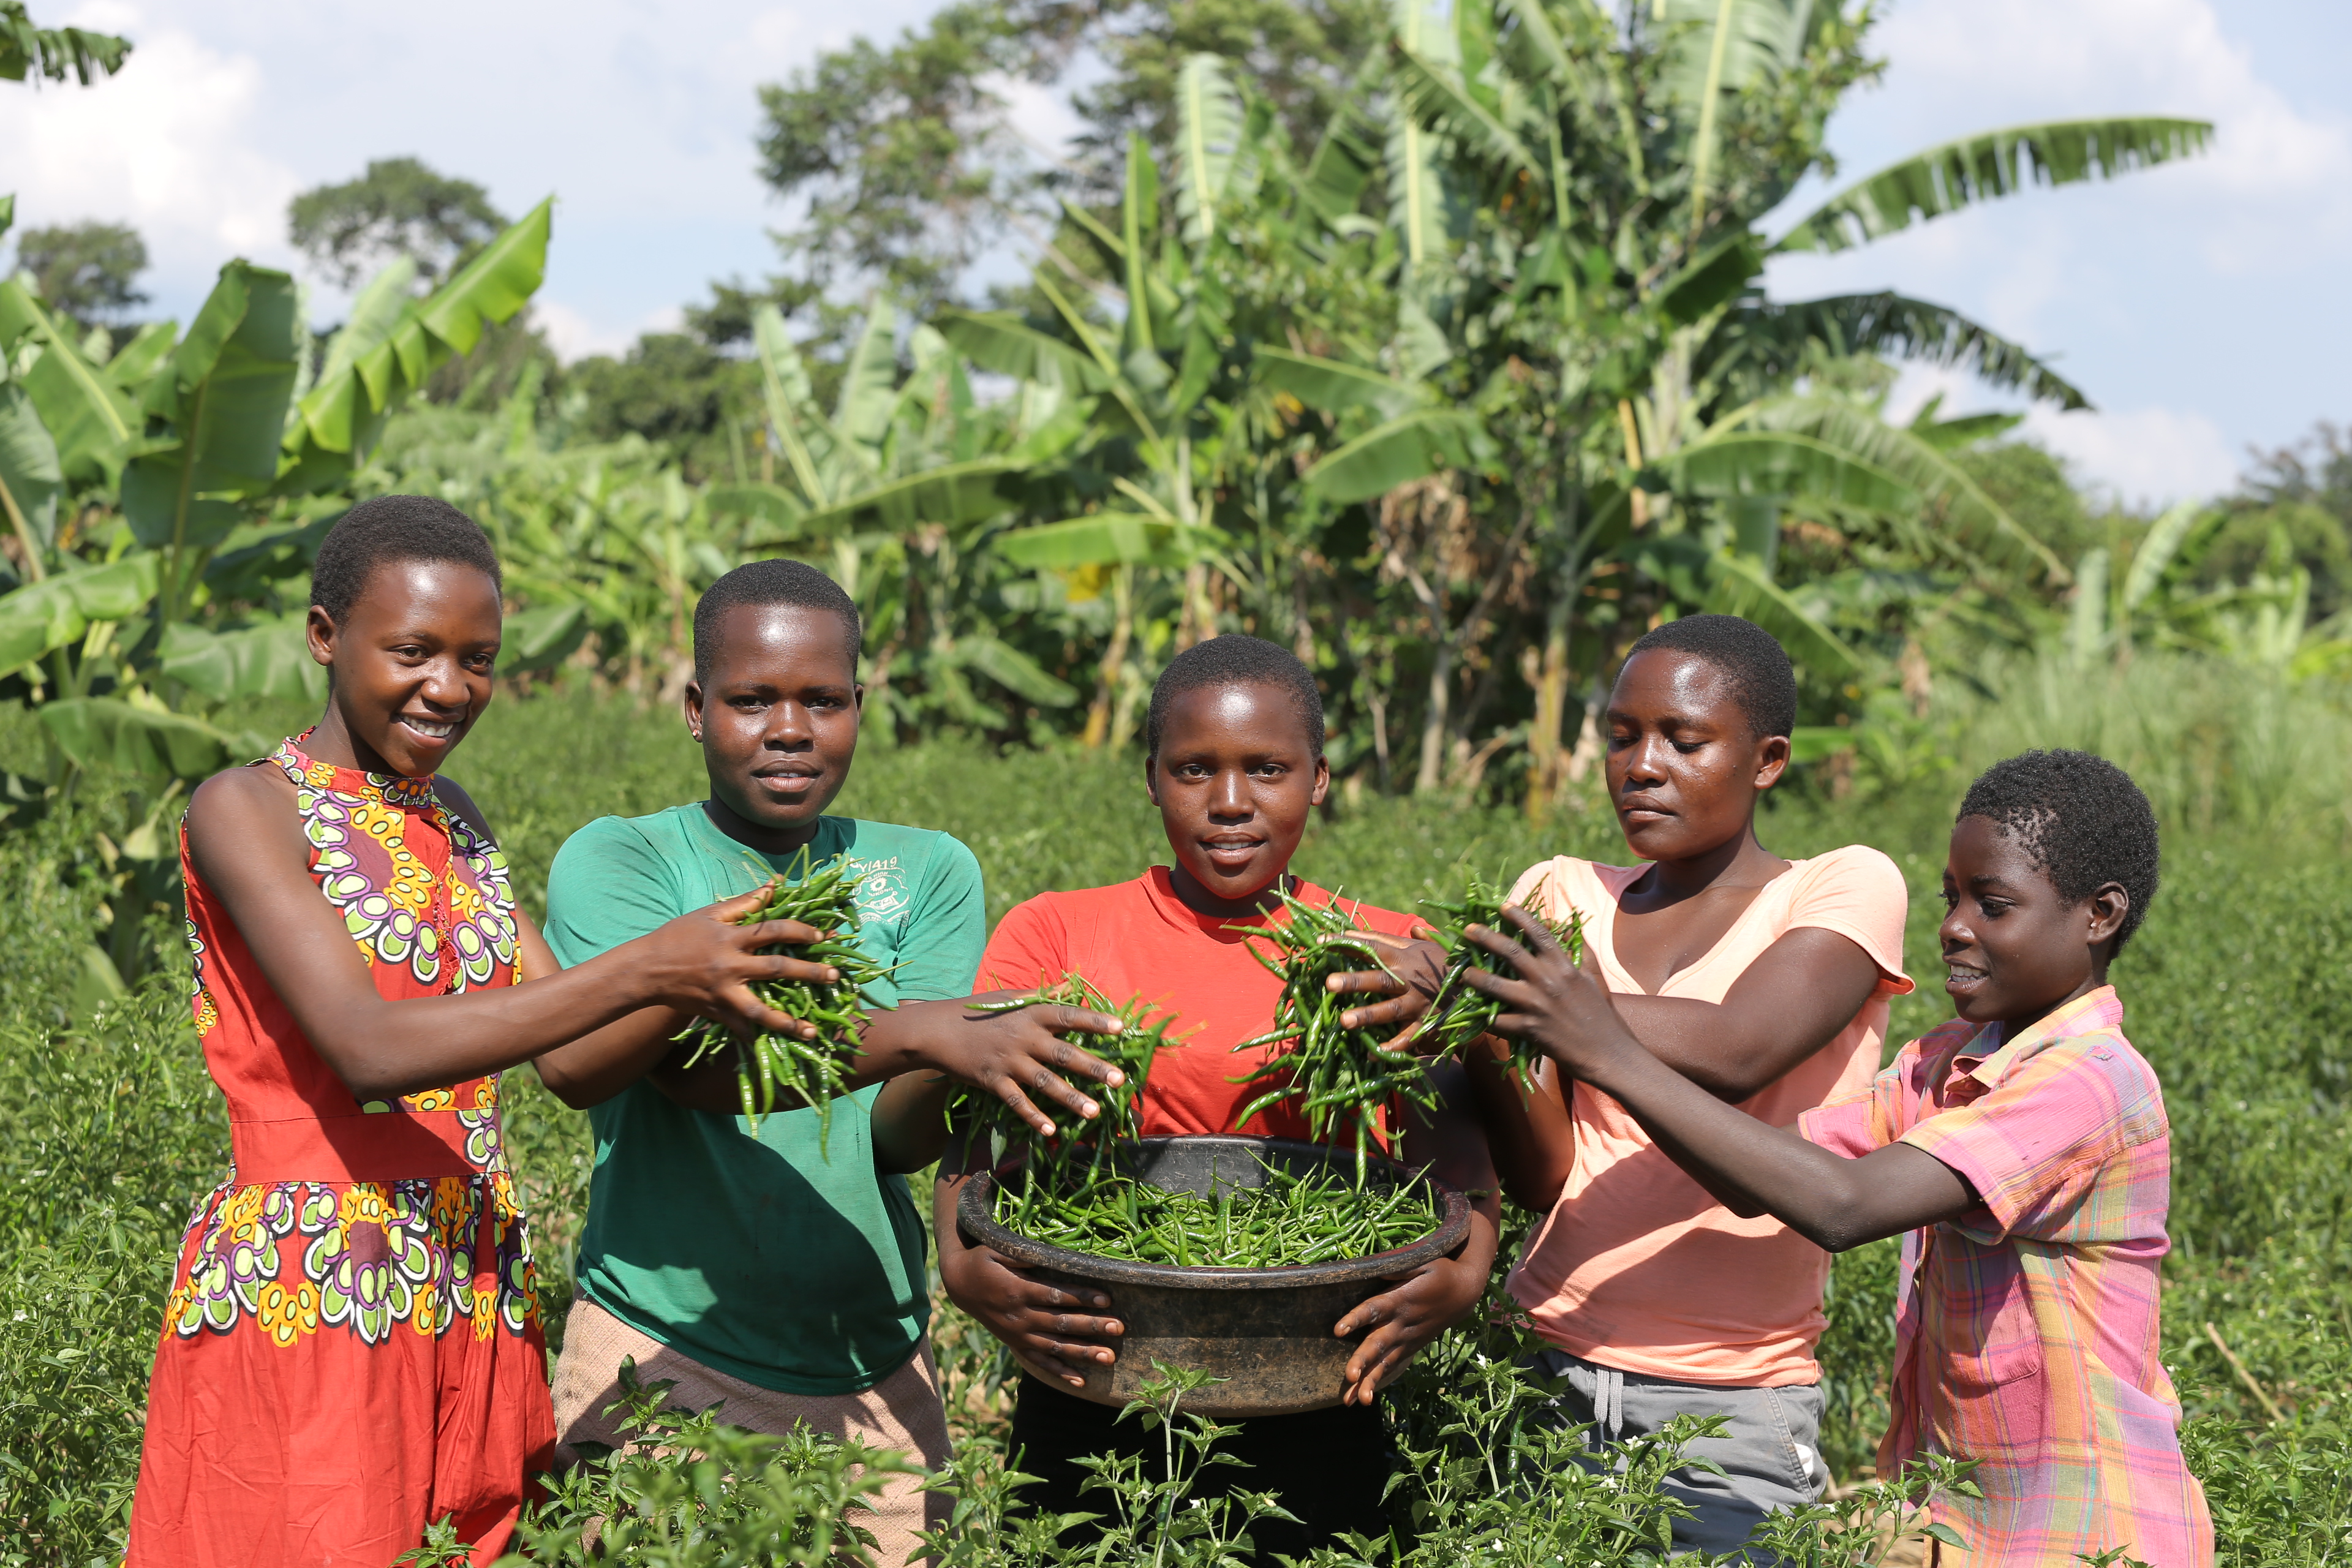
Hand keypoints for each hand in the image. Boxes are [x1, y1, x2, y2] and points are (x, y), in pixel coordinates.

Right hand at [637, 883, 840, 1041]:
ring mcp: (722, 993)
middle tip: (835, 977)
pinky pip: (739, 1029)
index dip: (799, 932)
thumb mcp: (709, 913)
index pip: (772, 930)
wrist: (645, 970)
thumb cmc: (678, 936)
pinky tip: (780, 1050)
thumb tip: (776, 884)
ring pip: (759, 1010)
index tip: (822, 937)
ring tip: (812, 1031)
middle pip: (775, 969)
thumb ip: (746, 902)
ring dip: (787, 1022)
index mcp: (729, 938)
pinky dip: (758, 1040)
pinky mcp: (715, 1012)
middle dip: (808, 973)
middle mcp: (729, 966)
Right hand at [913, 991, 1128, 1138]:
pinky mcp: (992, 1081)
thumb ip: (1043, 995)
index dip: (1095, 1021)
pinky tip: (1051, 1131)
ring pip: (1044, 1082)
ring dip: (1070, 1098)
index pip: (1068, 1015)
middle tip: (1119, 1081)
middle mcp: (1022, 1037)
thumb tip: (1071, 985)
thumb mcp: (1011, 997)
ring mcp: (1008, 1061)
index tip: (1121, 1028)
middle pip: (1063, 1053)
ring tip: (1095, 1112)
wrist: (937, 1030)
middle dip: (1092, 1067)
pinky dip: (1033, 1117)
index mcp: (1030, 1013)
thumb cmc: (980, 1011)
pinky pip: (1016, 1102)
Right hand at [939, 1239, 1122, 1389]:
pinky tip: (1081, 1381)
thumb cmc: (984, 1261)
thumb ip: (1023, 1254)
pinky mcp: (1016, 1345)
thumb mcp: (998, 1249)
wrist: (960, 1285)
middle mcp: (1020, 1316)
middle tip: (1118, 1328)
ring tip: (1109, 1358)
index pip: (1055, 1295)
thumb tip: (1050, 1254)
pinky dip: (1059, 1373)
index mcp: (1018, 1290)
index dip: (1081, 1297)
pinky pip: (1040, 1362)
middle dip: (1091, 1326)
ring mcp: (1018, 1334)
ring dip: (1083, 1353)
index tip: (1107, 1299)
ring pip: (1055, 1347)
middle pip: (1060, 1323)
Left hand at [1329, 934, 1448, 1046]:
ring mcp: (1418, 1004)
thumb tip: (1353, 931)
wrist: (1476, 991)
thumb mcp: (1421, 946)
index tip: (1322, 940)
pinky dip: (1392, 1047)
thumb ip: (1391, 940)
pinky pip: (1408, 1038)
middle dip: (1355, 981)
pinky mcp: (1427, 1025)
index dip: (1348, 943)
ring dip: (1368, 1016)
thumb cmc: (1441, 966)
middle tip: (1329, 983)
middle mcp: (1410, 980)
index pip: (1373, 947)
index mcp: (1405, 958)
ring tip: (1344, 1021)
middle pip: (1380, 979)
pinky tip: (1372, 1053)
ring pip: (1391, 1010)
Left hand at [1334, 1251, 1487, 1403]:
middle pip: (1378, 1343)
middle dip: (1363, 1360)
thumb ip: (1396, 1267)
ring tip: (1354, 1401)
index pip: (1374, 1309)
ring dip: (1369, 1381)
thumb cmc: (1439, 1271)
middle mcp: (1402, 1323)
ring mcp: (1407, 1339)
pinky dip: (1378, 1381)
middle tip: (1349, 1376)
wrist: (1464, 1293)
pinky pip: (1392, 1366)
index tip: (1338, 1330)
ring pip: (1385, 1363)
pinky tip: (1363, 1398)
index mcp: (1400, 1299)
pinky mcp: (1411, 1347)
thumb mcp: (1421, 1261)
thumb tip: (1372, 1268)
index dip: (1356, 1318)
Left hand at [1459, 907, 1639, 1079]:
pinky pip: (1498, 1020)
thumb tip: (1564, 926)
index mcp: (1564, 966)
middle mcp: (1548, 981)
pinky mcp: (1529, 1029)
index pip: (1539, 933)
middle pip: (1510, 952)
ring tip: (1462, 973)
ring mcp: (1536, 1005)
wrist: (1607, 1053)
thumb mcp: (1593, 977)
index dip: (1520, 917)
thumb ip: (1579, 949)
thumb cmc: (1601, 1014)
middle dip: (1486, 937)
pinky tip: (1474, 1014)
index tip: (1503, 906)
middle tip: (1469, 930)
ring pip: (1494, 985)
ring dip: (1474, 977)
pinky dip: (1484, 1017)